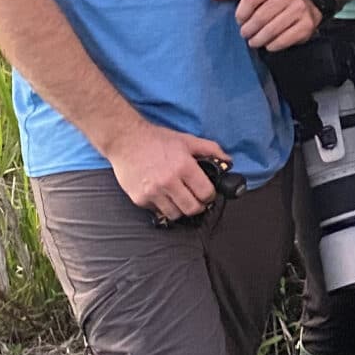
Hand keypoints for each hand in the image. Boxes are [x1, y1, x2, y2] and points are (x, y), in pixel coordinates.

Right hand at [109, 118, 232, 220]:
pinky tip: (162, 195)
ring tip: (179, 199)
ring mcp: (153, 192)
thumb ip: (210, 149)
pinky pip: (157, 211)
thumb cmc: (156, 139)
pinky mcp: (140, 198)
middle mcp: (169, 181)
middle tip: (196, 200)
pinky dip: (162, 207)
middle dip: (198, 206)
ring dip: (180, 209)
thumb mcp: (187, 140)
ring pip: (175, 214)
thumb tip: (228, 160)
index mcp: (184, 166)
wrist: (126, 140)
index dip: (209, 195)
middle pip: (192, 209)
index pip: (206, 193)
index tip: (207, 194)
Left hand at [212, 0, 322, 51]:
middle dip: (249, 29)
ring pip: (273, 29)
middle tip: (245, 34)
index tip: (239, 20)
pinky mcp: (306, 25)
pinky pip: (285, 39)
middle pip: (261, 16)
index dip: (241, 12)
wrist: (306, 3)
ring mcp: (299, 9)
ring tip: (254, 41)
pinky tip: (269, 45)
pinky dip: (273, 45)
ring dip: (259, 39)